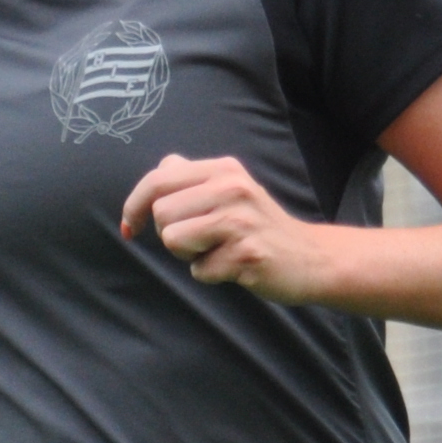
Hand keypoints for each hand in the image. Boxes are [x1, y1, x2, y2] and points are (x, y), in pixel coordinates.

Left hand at [119, 153, 336, 302]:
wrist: (310, 257)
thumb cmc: (259, 227)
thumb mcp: (231, 190)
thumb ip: (193, 178)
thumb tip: (161, 168)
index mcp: (224, 169)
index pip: (157, 179)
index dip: (134, 206)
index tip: (131, 227)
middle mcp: (232, 188)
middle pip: (161, 214)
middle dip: (170, 235)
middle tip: (200, 241)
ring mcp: (241, 221)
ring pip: (174, 240)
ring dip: (188, 255)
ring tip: (217, 252)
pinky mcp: (247, 254)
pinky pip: (199, 270)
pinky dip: (211, 274)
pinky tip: (234, 267)